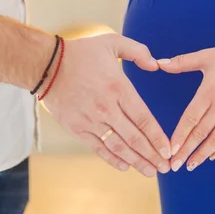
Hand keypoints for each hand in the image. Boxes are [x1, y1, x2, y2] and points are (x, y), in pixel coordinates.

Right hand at [42, 33, 170, 176]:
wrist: (46, 65)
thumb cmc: (81, 52)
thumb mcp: (112, 42)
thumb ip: (138, 51)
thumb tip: (156, 64)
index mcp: (118, 87)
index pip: (144, 118)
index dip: (158, 137)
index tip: (168, 149)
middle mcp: (106, 107)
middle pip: (135, 137)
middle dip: (152, 155)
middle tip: (165, 167)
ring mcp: (90, 120)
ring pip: (118, 147)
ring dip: (136, 161)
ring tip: (150, 171)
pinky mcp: (77, 128)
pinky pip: (98, 148)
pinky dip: (113, 159)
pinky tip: (126, 166)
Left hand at [158, 41, 214, 171]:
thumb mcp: (205, 56)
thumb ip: (181, 62)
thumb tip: (159, 63)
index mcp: (209, 92)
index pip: (191, 118)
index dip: (180, 136)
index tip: (170, 150)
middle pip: (201, 133)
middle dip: (187, 151)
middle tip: (174, 165)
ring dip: (203, 154)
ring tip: (191, 165)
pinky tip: (212, 156)